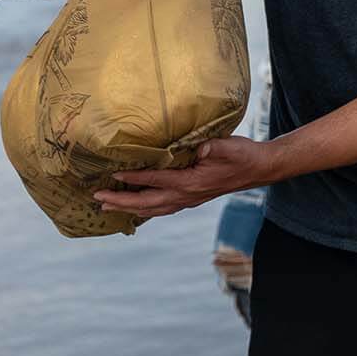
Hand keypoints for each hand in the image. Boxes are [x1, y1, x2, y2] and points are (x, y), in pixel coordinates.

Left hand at [93, 136, 273, 219]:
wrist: (259, 168)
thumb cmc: (242, 154)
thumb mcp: (227, 146)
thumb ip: (211, 147)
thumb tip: (197, 147)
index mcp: (191, 183)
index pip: (156, 181)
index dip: (135, 178)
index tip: (114, 175)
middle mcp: (187, 196)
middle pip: (147, 203)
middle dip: (121, 202)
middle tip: (97, 200)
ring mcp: (188, 200)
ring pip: (152, 209)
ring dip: (129, 209)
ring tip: (107, 208)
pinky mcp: (191, 198)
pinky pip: (162, 208)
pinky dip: (145, 209)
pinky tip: (135, 208)